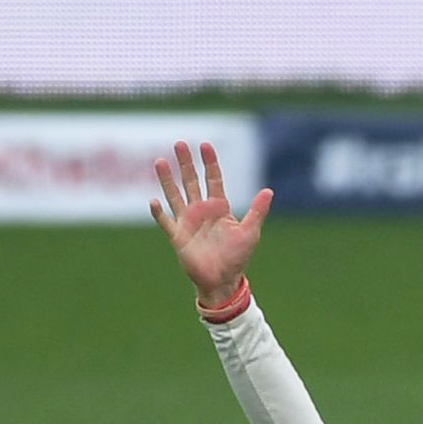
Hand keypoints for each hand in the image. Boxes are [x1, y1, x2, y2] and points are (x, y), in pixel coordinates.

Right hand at [149, 141, 268, 310]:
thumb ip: (257, 211)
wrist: (223, 280)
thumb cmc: (237, 257)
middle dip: (186, 163)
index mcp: (218, 208)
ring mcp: (187, 222)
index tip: (205, 145)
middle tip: (180, 143)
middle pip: (191, 181)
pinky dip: (159, 213)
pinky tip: (153, 201)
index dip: (210, 163)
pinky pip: (165, 222)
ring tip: (161, 162)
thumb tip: (269, 191)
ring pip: (175, 195)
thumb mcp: (250, 232)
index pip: (213, 180)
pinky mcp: (177, 236)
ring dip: (168, 180)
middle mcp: (201, 210)